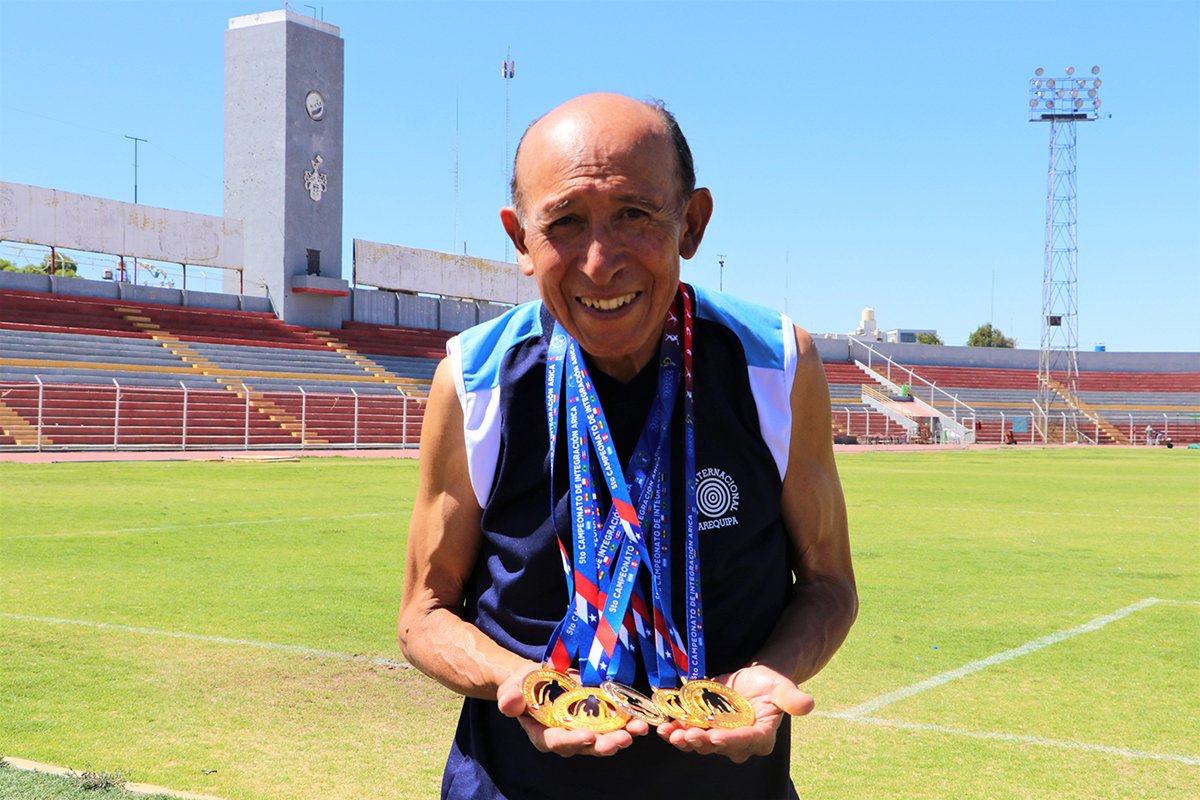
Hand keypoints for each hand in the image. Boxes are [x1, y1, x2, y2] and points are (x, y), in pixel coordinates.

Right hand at [496, 663, 650, 756]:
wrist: (539, 677)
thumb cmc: (524, 686)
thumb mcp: (513, 687)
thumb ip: (511, 696)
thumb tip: (509, 705)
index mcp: (545, 735)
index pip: (559, 743)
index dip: (574, 741)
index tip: (590, 736)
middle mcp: (568, 738)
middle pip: (588, 746)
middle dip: (606, 743)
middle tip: (623, 739)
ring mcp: (586, 728)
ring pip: (606, 737)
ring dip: (624, 734)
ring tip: (639, 728)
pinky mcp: (599, 716)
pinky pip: (616, 722)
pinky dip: (629, 720)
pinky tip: (643, 717)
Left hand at [657, 665, 813, 761]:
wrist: (755, 679)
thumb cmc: (772, 684)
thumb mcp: (784, 688)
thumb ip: (792, 698)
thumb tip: (807, 705)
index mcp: (762, 737)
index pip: (746, 742)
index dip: (730, 741)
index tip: (715, 736)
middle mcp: (740, 744)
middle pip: (719, 746)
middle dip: (702, 742)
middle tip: (687, 735)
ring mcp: (720, 737)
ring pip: (701, 743)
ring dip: (684, 739)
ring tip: (670, 732)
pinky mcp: (706, 728)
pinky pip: (690, 733)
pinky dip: (676, 730)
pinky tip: (665, 726)